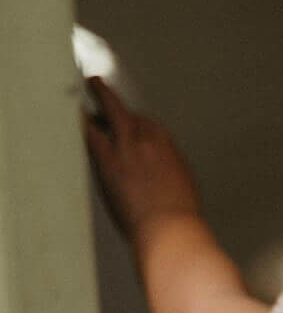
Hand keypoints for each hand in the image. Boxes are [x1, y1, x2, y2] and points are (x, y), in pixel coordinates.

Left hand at [81, 75, 201, 251]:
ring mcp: (123, 147)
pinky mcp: (105, 162)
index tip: (124, 120)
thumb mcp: (181, 181)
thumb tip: (154, 167)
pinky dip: (79, 124)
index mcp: (164, 143)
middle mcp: (143, 139)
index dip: (130, 120)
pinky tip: (70, 119)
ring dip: (89, 104)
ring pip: (102, 115)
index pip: (143, 121)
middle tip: (94, 83)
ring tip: (76, 96)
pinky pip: (87, 134)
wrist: (169, 230)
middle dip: (105, 94)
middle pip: (120, 109)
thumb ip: (164, 166)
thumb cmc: (179, 214)